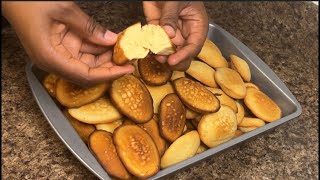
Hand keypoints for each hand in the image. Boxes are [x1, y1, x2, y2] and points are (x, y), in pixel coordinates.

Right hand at [2, 2, 133, 85]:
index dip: (109, 74)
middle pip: (88, 71)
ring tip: (122, 46)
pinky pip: (82, 50)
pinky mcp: (60, 46)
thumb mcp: (63, 10)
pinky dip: (97, 46)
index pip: (87, 75)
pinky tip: (110, 40)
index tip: (127, 69)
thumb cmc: (27, 1)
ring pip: (87, 62)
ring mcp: (57, 54)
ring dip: (105, 55)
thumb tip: (111, 40)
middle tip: (128, 56)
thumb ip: (88, 27)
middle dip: (110, 65)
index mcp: (51, 57)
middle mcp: (54, 61)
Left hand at [143, 1, 207, 70]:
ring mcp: (171, 35)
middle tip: (165, 61)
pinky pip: (155, 45)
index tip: (173, 60)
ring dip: (163, 57)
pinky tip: (148, 51)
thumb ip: (171, 17)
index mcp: (196, 27)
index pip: (194, 46)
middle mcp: (185, 34)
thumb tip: (169, 33)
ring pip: (169, 53)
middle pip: (184, 55)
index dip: (184, 55)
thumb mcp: (175, 1)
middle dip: (175, 61)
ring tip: (155, 55)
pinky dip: (151, 49)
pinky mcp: (158, 33)